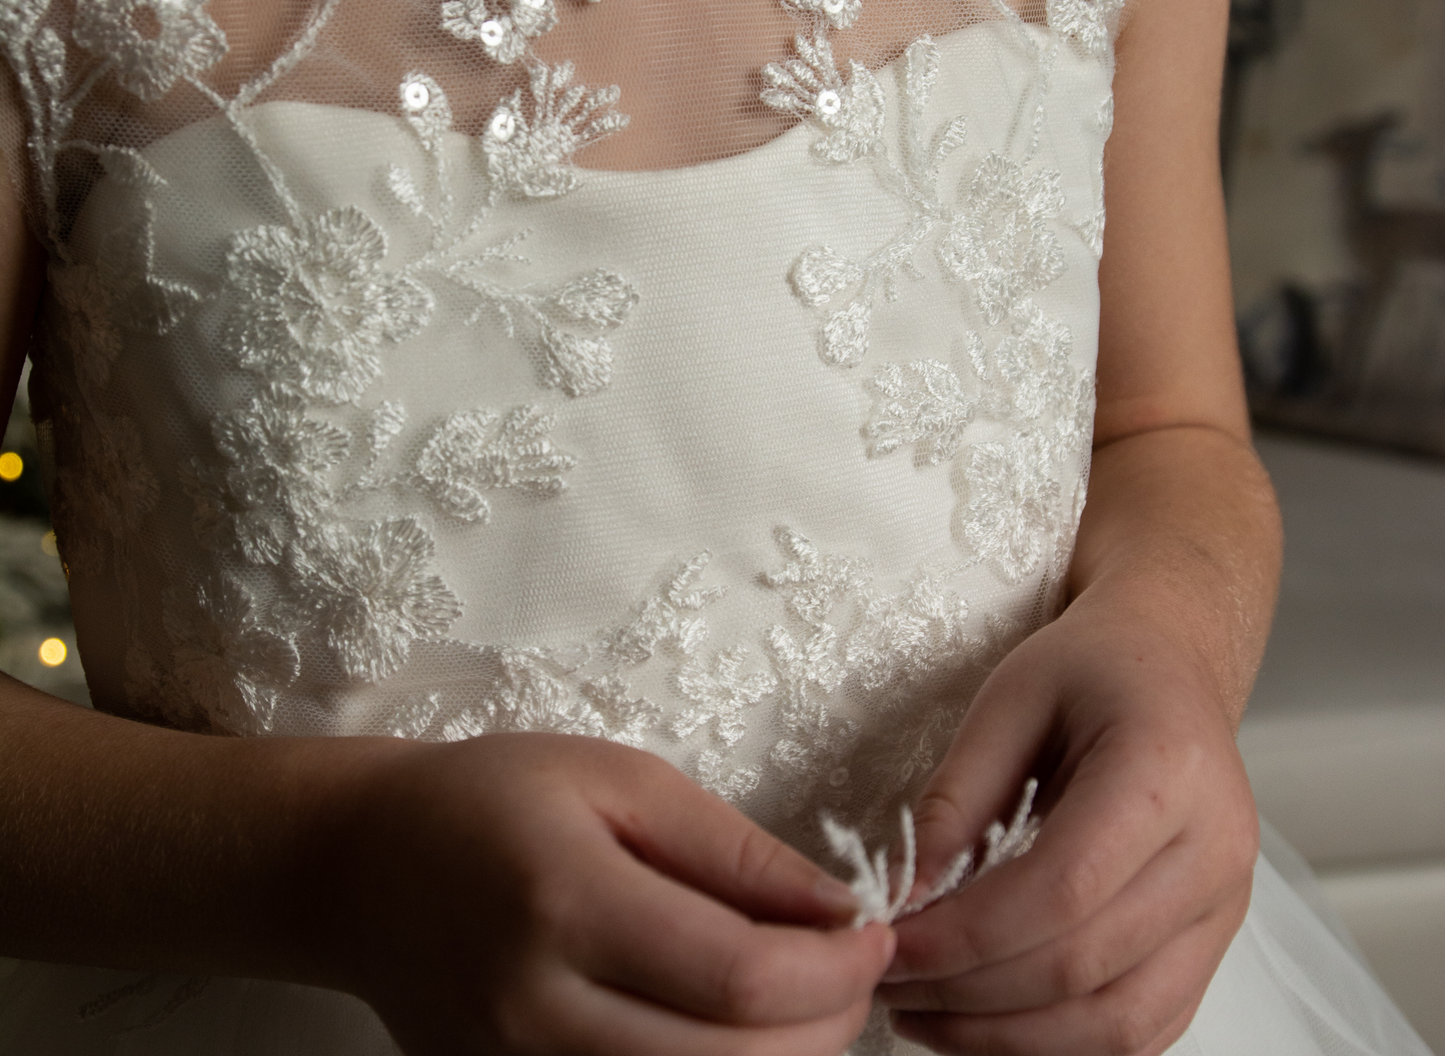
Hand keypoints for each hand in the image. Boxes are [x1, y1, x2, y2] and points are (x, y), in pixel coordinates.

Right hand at [324, 732, 894, 1055]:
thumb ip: (732, 850)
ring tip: (804, 1002)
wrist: (368, 866)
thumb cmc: (498, 796)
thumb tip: (837, 908)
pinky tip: (737, 1035)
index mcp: (566, 903)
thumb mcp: (621, 780)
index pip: (738, 976)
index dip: (833, 967)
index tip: (873, 930)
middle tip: (852, 969)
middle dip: (826, 1027)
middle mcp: (538, 1013)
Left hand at [877, 583, 1257, 1055]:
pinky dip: (1060, 1042)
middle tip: (887, 984)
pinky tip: (986, 1025)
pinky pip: (1143, 1028)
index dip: (967, 936)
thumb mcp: (1007, 700)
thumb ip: (957, 798)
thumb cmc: (1088, 669)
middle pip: (1086, 966)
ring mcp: (1225, 908)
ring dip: (1010, 1039)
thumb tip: (906, 898)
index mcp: (1164, 770)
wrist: (1166, 664)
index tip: (889, 945)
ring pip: (1119, 1022)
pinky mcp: (1214, 943)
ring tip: (923, 1015)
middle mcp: (1214, 851)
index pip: (1063, 889)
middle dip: (972, 994)